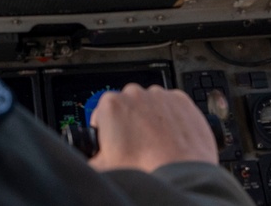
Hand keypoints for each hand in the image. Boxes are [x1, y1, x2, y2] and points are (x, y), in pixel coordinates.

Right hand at [87, 83, 217, 173]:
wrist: (183, 177)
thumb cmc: (145, 170)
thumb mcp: (101, 167)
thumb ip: (88, 156)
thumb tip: (87, 158)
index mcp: (111, 104)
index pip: (101, 113)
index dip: (106, 132)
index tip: (113, 144)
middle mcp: (135, 94)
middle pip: (125, 106)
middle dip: (128, 123)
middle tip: (135, 147)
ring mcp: (160, 96)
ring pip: (148, 104)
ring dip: (149, 119)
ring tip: (155, 144)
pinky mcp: (181, 101)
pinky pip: (170, 105)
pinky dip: (170, 117)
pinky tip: (170, 137)